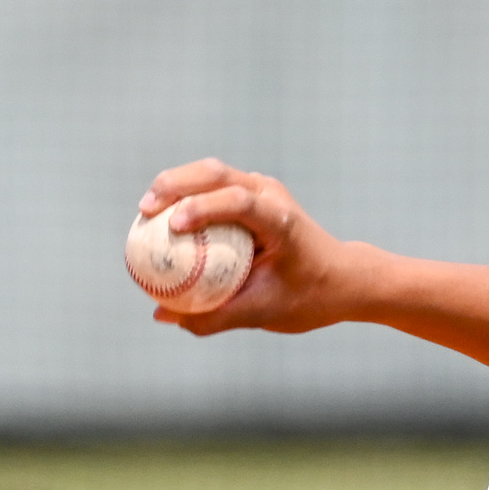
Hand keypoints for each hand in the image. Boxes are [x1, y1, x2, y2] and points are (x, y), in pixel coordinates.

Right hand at [137, 158, 351, 336]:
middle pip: (216, 173)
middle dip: (175, 185)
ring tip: (146, 210)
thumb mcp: (264, 313)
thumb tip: (163, 316)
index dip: (202, 207)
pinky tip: (164, 217)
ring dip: (176, 184)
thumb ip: (214, 317)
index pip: (238, 201)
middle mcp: (272, 196)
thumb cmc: (309, 298)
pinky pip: (214, 187)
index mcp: (281, 220)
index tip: (173, 226)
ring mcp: (263, 190)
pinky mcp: (253, 194)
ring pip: (212, 172)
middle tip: (145, 211)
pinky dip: (187, 195)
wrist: (344, 279)